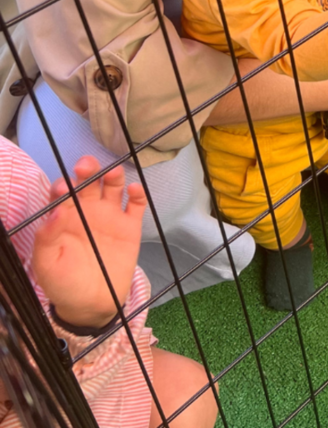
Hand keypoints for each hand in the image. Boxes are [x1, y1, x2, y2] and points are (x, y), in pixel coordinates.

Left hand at [33, 157, 146, 329]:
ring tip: (112, 173)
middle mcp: (88, 211)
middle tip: (86, 165)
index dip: (62, 186)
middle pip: (88, 183)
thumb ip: (46, 239)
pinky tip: (134, 190)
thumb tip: (54, 211)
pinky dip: (137, 195)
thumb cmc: (63, 284)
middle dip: (87, 170)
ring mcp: (110, 217)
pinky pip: (136, 205)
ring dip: (113, 176)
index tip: (62, 187)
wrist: (92, 305)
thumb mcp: (46, 265)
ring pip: (113, 187)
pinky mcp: (130, 226)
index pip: (62, 194)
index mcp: (64, 217)